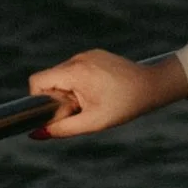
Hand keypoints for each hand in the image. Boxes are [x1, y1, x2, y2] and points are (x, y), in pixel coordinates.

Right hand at [28, 47, 187, 139]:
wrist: (151, 86)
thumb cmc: (123, 106)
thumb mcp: (91, 123)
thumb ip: (61, 129)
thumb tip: (35, 134)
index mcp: (75, 71)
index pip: (37, 80)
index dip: (40, 99)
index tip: (58, 110)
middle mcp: (78, 58)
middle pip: (50, 79)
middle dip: (57, 98)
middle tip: (80, 108)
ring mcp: (87, 54)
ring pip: (62, 75)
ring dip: (68, 91)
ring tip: (91, 100)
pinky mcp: (95, 55)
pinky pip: (75, 70)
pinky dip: (79, 83)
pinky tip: (98, 92)